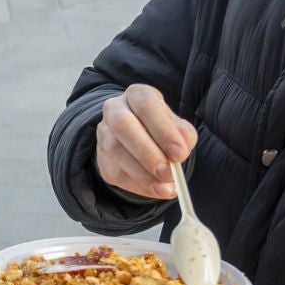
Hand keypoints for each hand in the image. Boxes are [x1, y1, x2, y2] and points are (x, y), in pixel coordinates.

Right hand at [96, 83, 197, 200]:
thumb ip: (183, 135)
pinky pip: (115, 173)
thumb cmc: (162, 130)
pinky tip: (155, 190)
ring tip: (165, 188)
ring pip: (115, 151)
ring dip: (142, 173)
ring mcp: (104, 133)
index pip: (146, 106)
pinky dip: (138, 185)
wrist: (141, 139)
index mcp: (137, 95)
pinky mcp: (101, 158)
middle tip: (168, 173)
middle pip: (123, 125)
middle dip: (147, 153)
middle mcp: (115, 109)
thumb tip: (179, 151)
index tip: (179, 153)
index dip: (163, 130)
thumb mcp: (178, 127)